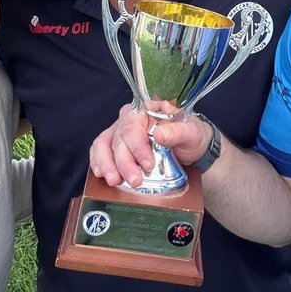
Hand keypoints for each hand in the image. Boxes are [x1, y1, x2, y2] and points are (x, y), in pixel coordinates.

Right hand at [89, 101, 209, 188]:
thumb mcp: (192, 132)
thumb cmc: (191, 136)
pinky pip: (99, 151)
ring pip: (104, 144)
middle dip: (124, 162)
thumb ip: (178, 131)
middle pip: (118, 139)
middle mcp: (130, 119)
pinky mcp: (116, 147)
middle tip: (135, 180)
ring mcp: (121, 133)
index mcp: (147, 110)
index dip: (137, 147)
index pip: (134, 125)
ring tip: (114, 181)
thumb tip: (159, 133)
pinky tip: (102, 174)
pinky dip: (98, 162)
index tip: (148, 165)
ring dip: (106, 164)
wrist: (192, 149)